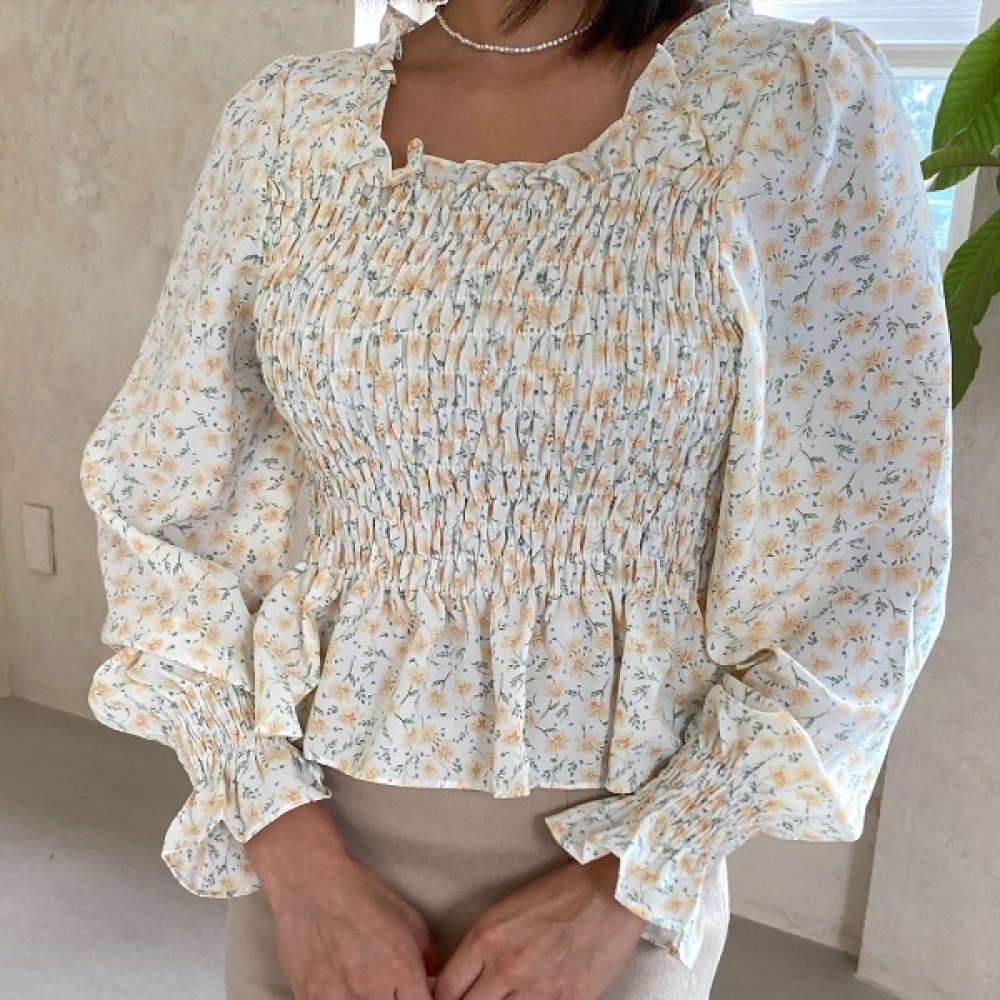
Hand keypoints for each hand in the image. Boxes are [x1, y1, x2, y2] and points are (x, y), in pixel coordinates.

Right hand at [245, 802, 442, 999]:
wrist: (309, 880)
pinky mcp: (308, 998)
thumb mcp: (406, 915)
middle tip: (392, 986)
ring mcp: (338, 997)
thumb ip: (426, 953)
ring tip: (365, 984)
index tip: (418, 994)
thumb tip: (436, 976)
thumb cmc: (359, 891)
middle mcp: (372, 989)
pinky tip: (342, 987)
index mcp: (401, 968)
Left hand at [433, 855, 645, 999]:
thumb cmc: (561, 893)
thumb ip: (485, 947)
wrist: (610, 891)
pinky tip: (537, 996)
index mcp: (487, 936)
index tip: (452, 998)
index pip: (446, 988)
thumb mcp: (509, 912)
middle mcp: (506, 965)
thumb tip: (468, 978)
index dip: (445, 998)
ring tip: (510, 996)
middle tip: (478, 999)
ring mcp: (536, 988)